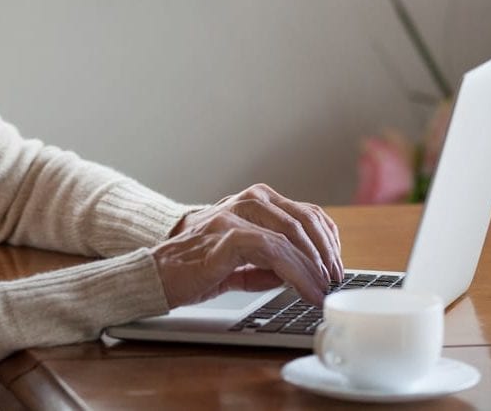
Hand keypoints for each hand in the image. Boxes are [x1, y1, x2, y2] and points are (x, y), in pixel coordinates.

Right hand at [150, 184, 342, 308]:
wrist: (155, 273)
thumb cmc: (192, 265)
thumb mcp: (238, 259)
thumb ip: (266, 261)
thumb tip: (298, 274)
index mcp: (253, 201)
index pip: (304, 212)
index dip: (327, 240)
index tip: (335, 266)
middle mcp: (248, 201)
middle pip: (304, 219)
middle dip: (326, 254)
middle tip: (334, 282)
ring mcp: (236, 216)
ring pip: (291, 234)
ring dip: (314, 266)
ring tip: (322, 289)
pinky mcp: (226, 236)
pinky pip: (273, 251)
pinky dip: (296, 273)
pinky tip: (304, 290)